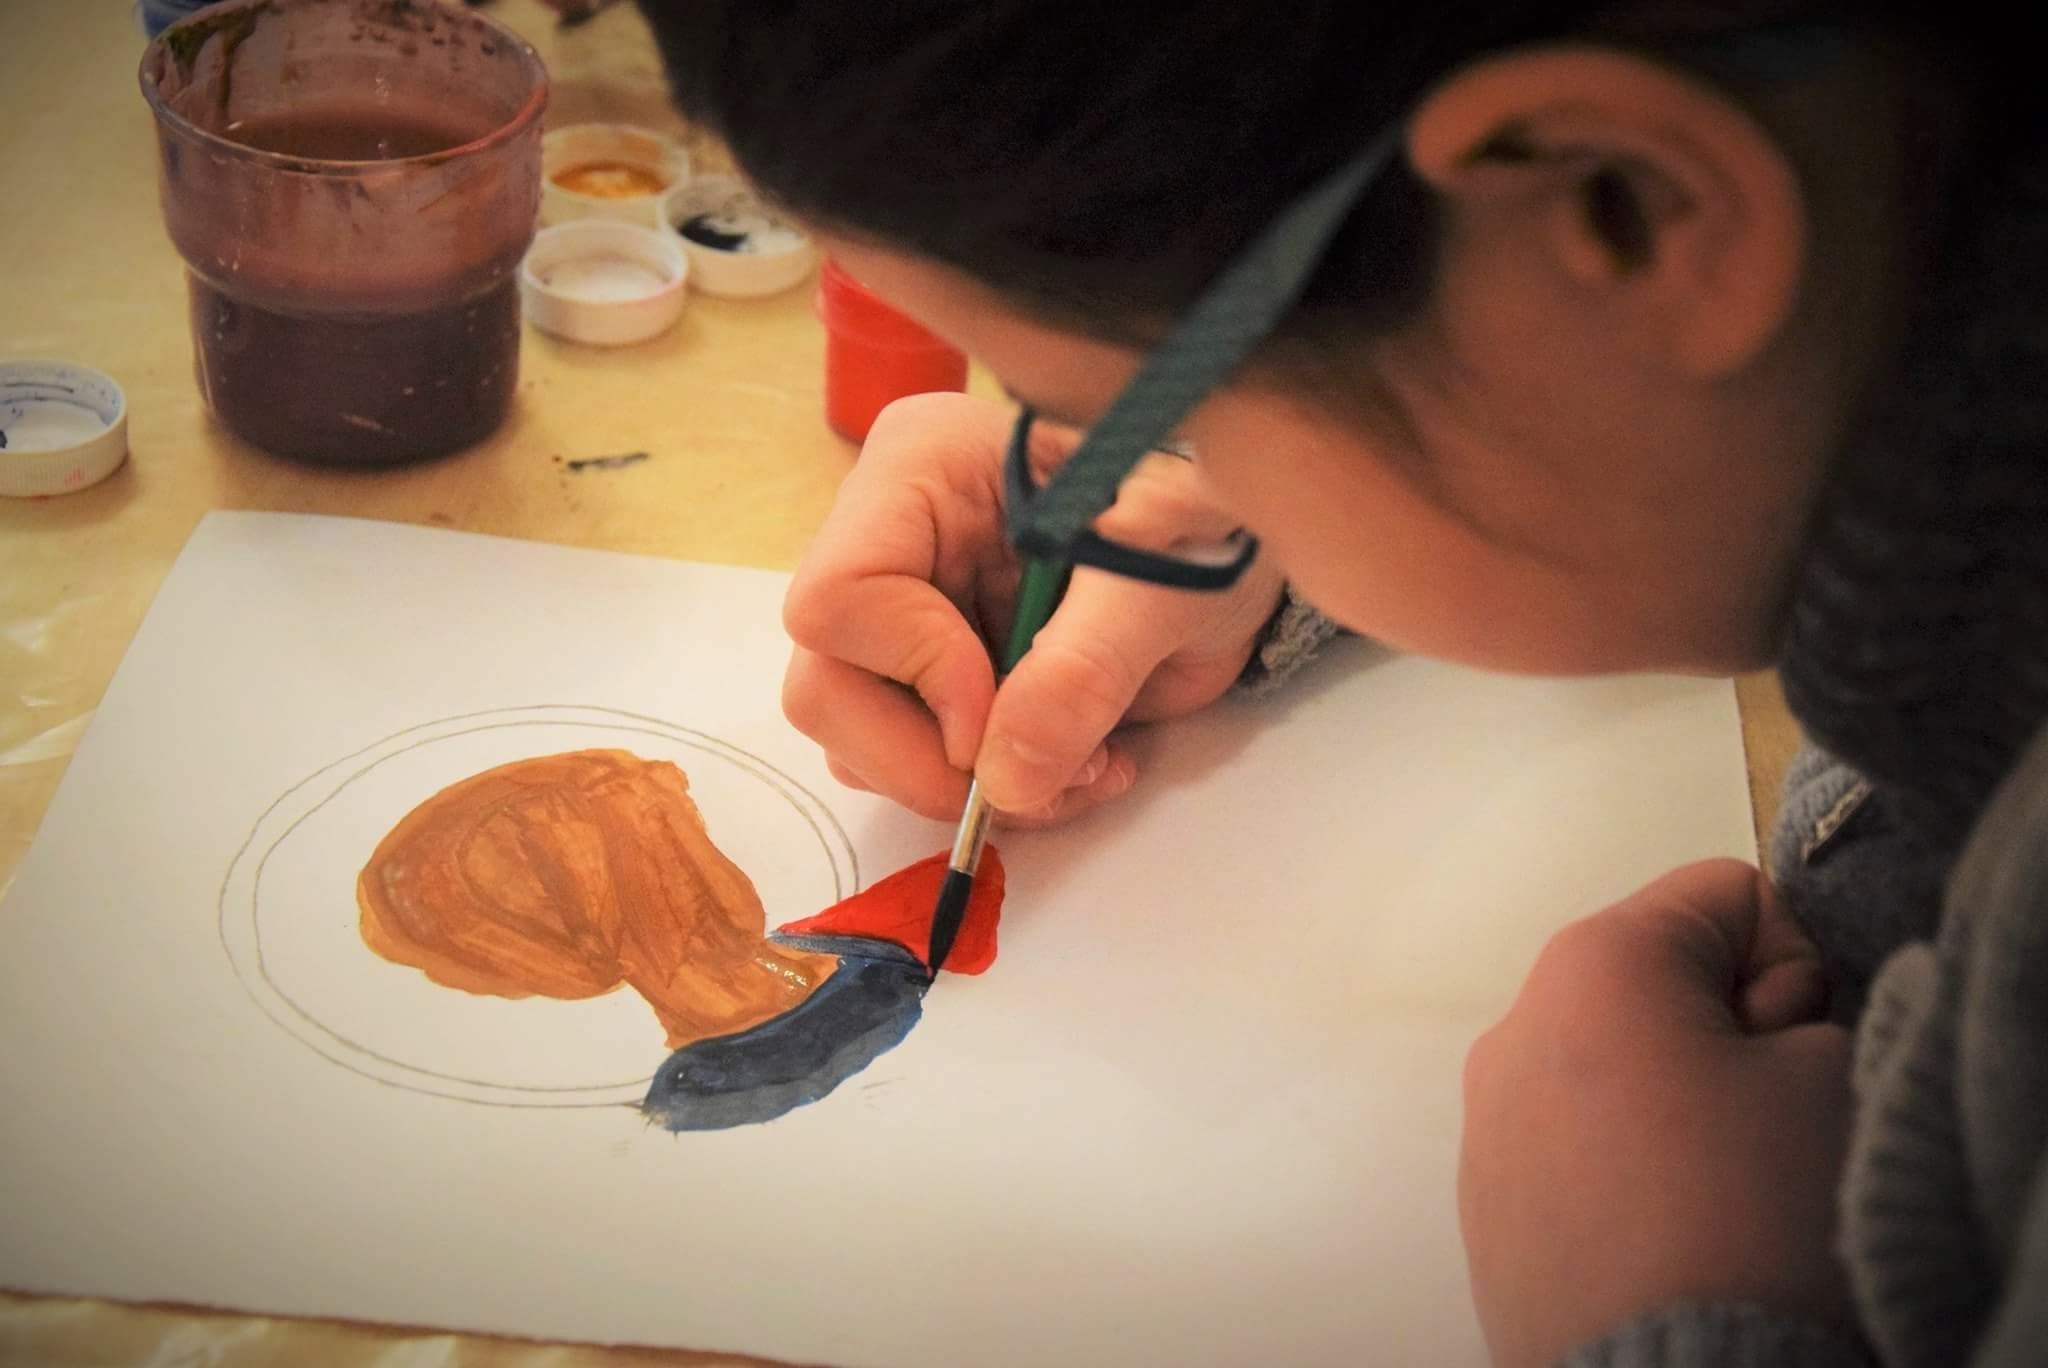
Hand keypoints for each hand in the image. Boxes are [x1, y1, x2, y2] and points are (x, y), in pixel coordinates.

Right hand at [782, 392, 1284, 823]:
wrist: (1245, 548)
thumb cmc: (1208, 523)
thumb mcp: (1161, 588)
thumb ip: (1084, 672)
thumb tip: (1005, 782)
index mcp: (919, 471)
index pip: (837, 600)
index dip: (917, 673)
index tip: (1006, 712)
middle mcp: (889, 540)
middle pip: (826, 687)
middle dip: (931, 761)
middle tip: (1040, 780)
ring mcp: (905, 613)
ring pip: (858, 740)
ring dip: (968, 789)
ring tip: (1085, 766)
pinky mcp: (936, 676)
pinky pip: (915, 763)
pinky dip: (996, 791)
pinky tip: (1077, 763)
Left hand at [1459, 860, 1857, 1367]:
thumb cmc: (1750, 1217)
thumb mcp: (1831, 1077)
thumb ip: (1804, 1014)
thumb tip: (1759, 1037)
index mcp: (1594, 962)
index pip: (1727, 894)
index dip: (1791, 965)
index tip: (1791, 1049)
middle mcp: (1515, 1021)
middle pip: (1658, 977)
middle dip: (1727, 1031)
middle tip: (1760, 1123)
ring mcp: (1484, 1114)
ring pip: (1613, 1061)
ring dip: (1673, 1101)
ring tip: (1714, 1192)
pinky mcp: (1481, 1198)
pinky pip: (1572, 1139)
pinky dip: (1625, 1165)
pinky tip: (1666, 1234)